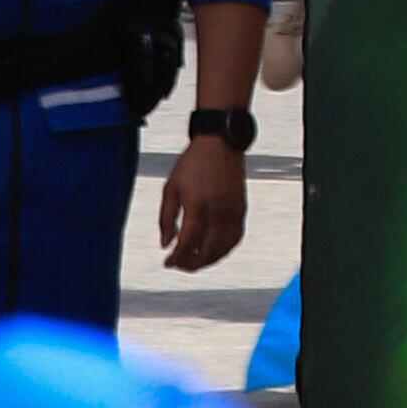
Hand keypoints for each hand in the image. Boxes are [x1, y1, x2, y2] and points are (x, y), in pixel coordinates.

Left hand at [157, 129, 246, 270]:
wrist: (220, 142)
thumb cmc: (194, 162)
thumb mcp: (171, 187)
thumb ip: (166, 218)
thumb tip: (165, 243)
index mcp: (197, 207)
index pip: (186, 245)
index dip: (176, 259)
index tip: (168, 262)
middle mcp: (217, 213)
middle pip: (205, 252)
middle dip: (191, 264)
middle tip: (180, 264)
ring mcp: (232, 213)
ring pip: (222, 249)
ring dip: (208, 260)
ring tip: (195, 260)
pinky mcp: (241, 210)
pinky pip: (235, 239)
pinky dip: (224, 250)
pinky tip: (213, 250)